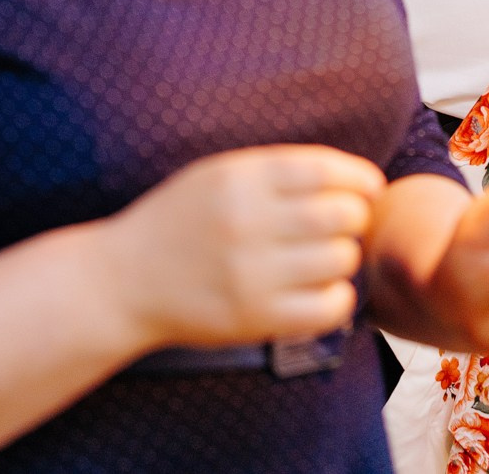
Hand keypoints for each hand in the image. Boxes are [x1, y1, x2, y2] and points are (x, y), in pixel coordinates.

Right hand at [95, 145, 384, 351]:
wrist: (121, 283)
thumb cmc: (178, 222)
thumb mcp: (218, 174)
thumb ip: (278, 170)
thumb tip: (351, 177)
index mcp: (240, 179)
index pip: (326, 170)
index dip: (359, 178)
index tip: (367, 188)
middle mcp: (248, 223)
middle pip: (343, 214)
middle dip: (353, 217)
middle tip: (342, 225)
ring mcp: (252, 275)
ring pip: (342, 259)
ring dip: (343, 256)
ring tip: (323, 257)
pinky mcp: (254, 319)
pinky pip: (329, 307)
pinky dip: (337, 297)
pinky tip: (320, 289)